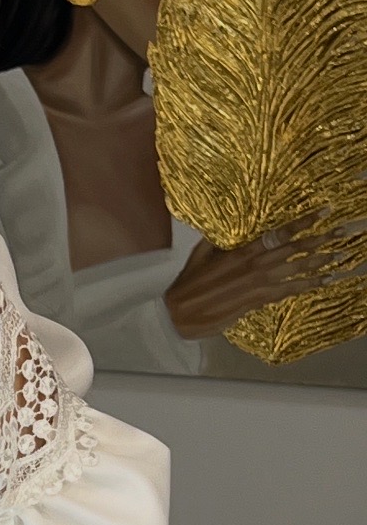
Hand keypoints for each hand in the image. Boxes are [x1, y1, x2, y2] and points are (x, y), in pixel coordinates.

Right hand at [164, 214, 365, 338]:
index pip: (280, 233)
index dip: (304, 222)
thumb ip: (219, 240)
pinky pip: (289, 290)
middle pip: (296, 249)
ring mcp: (258, 284)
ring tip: (341, 254)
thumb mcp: (201, 253)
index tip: (324, 211)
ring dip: (321, 262)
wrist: (179, 313)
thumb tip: (227, 228)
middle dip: (322, 239)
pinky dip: (308, 284)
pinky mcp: (257, 301)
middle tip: (345, 231)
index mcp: (242, 250)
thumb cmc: (188, 283)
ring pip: (297, 269)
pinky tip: (324, 280)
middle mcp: (255, 265)